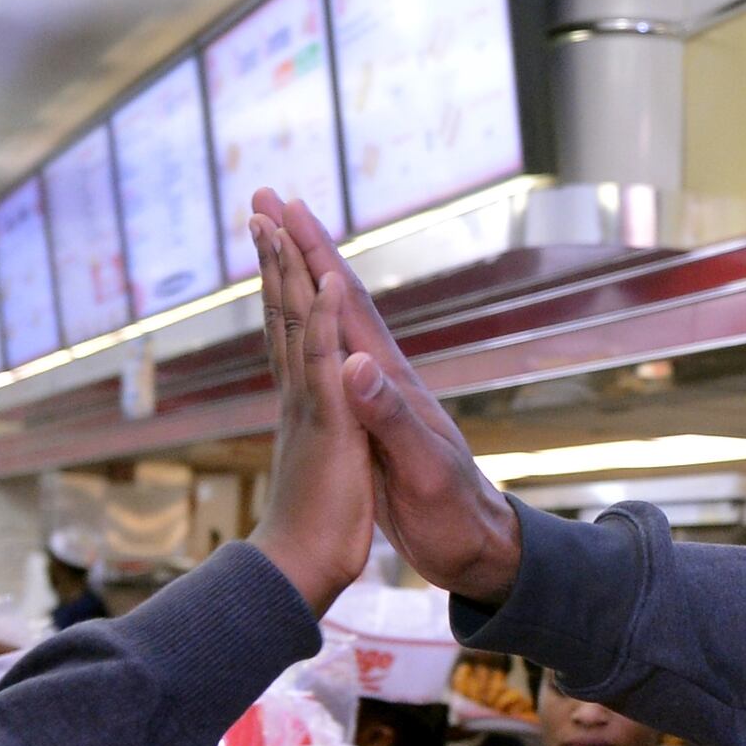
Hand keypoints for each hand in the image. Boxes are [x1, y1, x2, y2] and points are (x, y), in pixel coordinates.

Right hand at [255, 192, 518, 600]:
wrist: (479, 548)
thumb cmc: (455, 515)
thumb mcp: (423, 469)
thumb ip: (389, 419)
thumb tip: (354, 363)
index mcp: (390, 381)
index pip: (347, 304)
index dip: (316, 255)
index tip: (286, 208)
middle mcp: (382, 377)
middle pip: (337, 296)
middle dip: (300, 246)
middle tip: (266, 196)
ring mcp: (377, 396)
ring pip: (331, 321)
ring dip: (301, 278)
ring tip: (271, 244)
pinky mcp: (369, 421)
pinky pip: (328, 357)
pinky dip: (308, 328)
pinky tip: (298, 324)